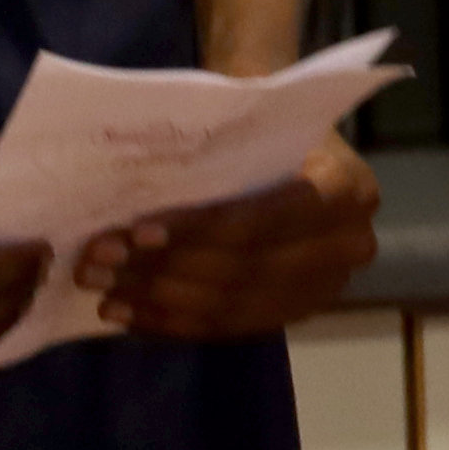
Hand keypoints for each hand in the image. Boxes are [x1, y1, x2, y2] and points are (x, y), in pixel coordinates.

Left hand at [94, 134, 383, 339]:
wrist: (290, 137)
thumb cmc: (261, 121)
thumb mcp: (246, 126)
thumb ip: (213, 162)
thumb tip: (134, 203)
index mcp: (347, 189)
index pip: (262, 220)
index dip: (198, 231)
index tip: (137, 233)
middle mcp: (349, 245)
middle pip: (243, 269)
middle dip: (164, 270)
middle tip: (100, 264)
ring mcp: (326, 287)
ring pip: (232, 305)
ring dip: (160, 301)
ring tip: (104, 292)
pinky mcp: (297, 312)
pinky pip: (230, 328)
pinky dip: (175, 324)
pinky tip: (130, 317)